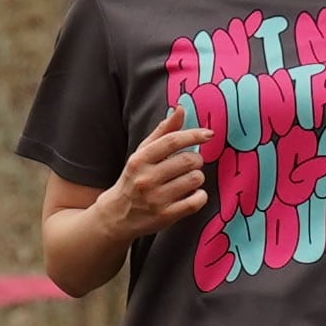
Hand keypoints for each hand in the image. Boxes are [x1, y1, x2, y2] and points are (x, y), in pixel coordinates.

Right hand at [95, 109, 207, 239]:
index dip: (194, 135)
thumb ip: (162, 132)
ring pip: (195, 180)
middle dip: (197, 160)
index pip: (172, 141)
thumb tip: (180, 109)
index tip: (209, 134)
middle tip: (192, 163)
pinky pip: (195, 202)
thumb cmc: (133, 179)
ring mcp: (156, 199)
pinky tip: (193, 195)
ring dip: (198, 178)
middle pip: (188, 160)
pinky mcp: (165, 216)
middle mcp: (146, 178)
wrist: (116, 216)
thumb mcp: (142, 154)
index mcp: (140, 160)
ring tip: (189, 180)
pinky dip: (200, 196)